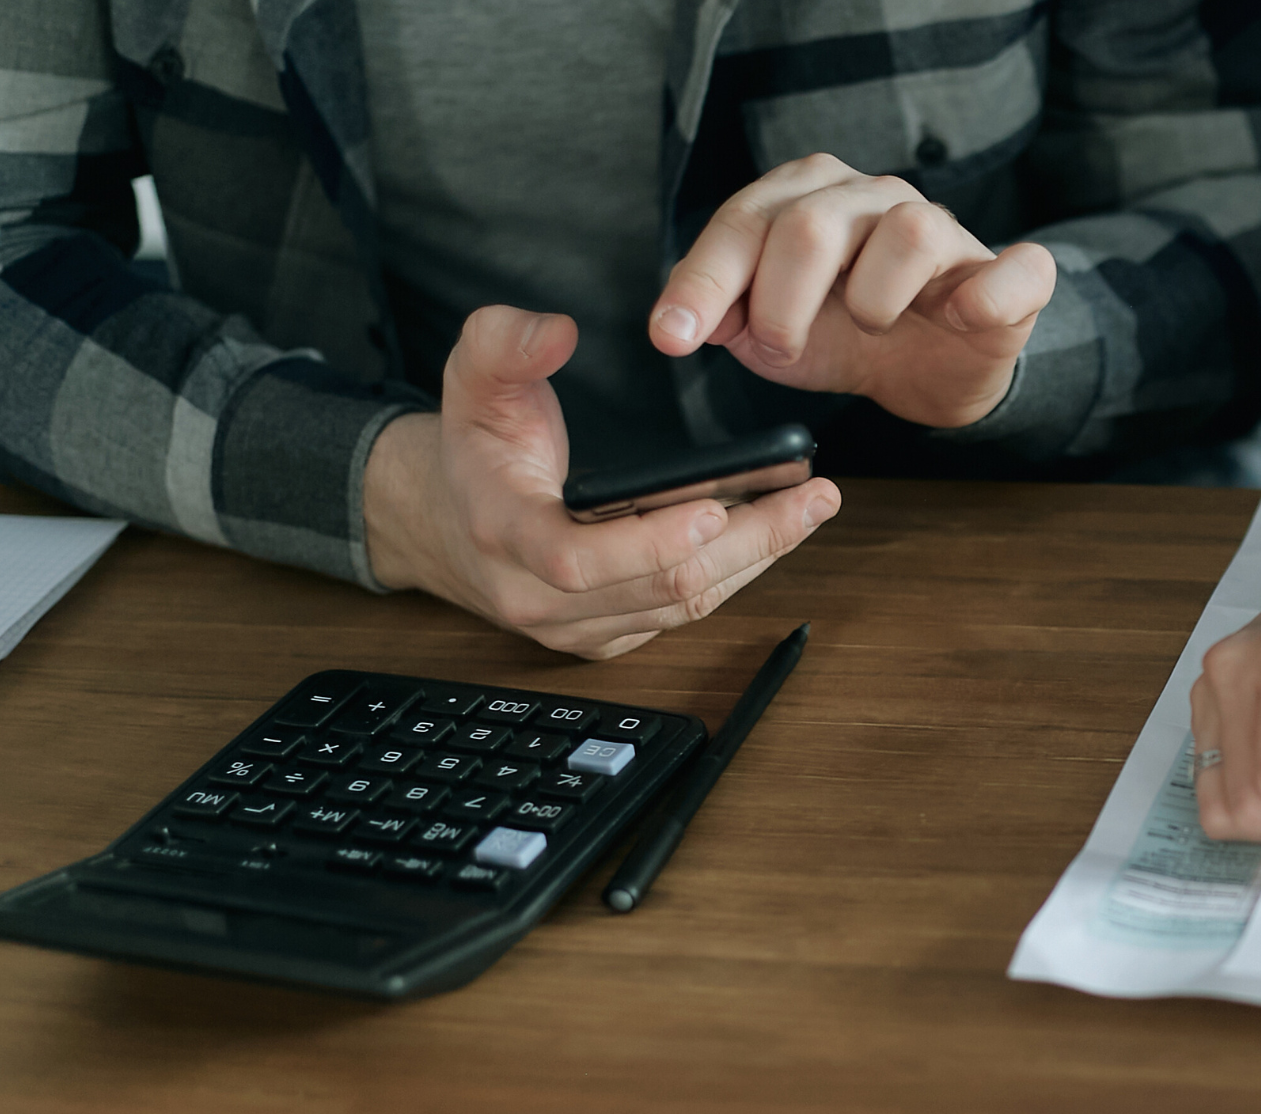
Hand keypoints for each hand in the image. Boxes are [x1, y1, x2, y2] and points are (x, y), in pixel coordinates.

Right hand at [363, 305, 840, 659]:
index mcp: (504, 536)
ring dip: (757, 559)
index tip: (715, 509)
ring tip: (811, 507)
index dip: (650, 543)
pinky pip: (684, 615)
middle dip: (747, 544)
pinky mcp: (609, 636)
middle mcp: (540, 598)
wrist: (449, 522)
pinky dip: (736, 573)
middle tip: (811, 498)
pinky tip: (775, 531)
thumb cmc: (475, 448)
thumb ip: (504, 343)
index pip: (578, 561)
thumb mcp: (471, 379)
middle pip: (660, 589)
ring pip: (684, 607)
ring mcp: (578, 627)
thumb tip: (556, 331)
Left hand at [648, 153, 1056, 428]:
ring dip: (872, 301)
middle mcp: (874, 197)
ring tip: (869, 326)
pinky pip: (1013, 270)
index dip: (704, 281)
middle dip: (780, 304)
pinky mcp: (1009, 276)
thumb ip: (726, 316)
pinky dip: (985, 297)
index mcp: (808, 197)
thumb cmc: (848, 336)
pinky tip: (957, 317)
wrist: (931, 370)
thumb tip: (689, 320)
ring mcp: (945, 230)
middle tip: (782, 347)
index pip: (745, 221)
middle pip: (812, 226)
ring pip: (908, 233)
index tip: (673, 337)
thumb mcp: (771, 333)